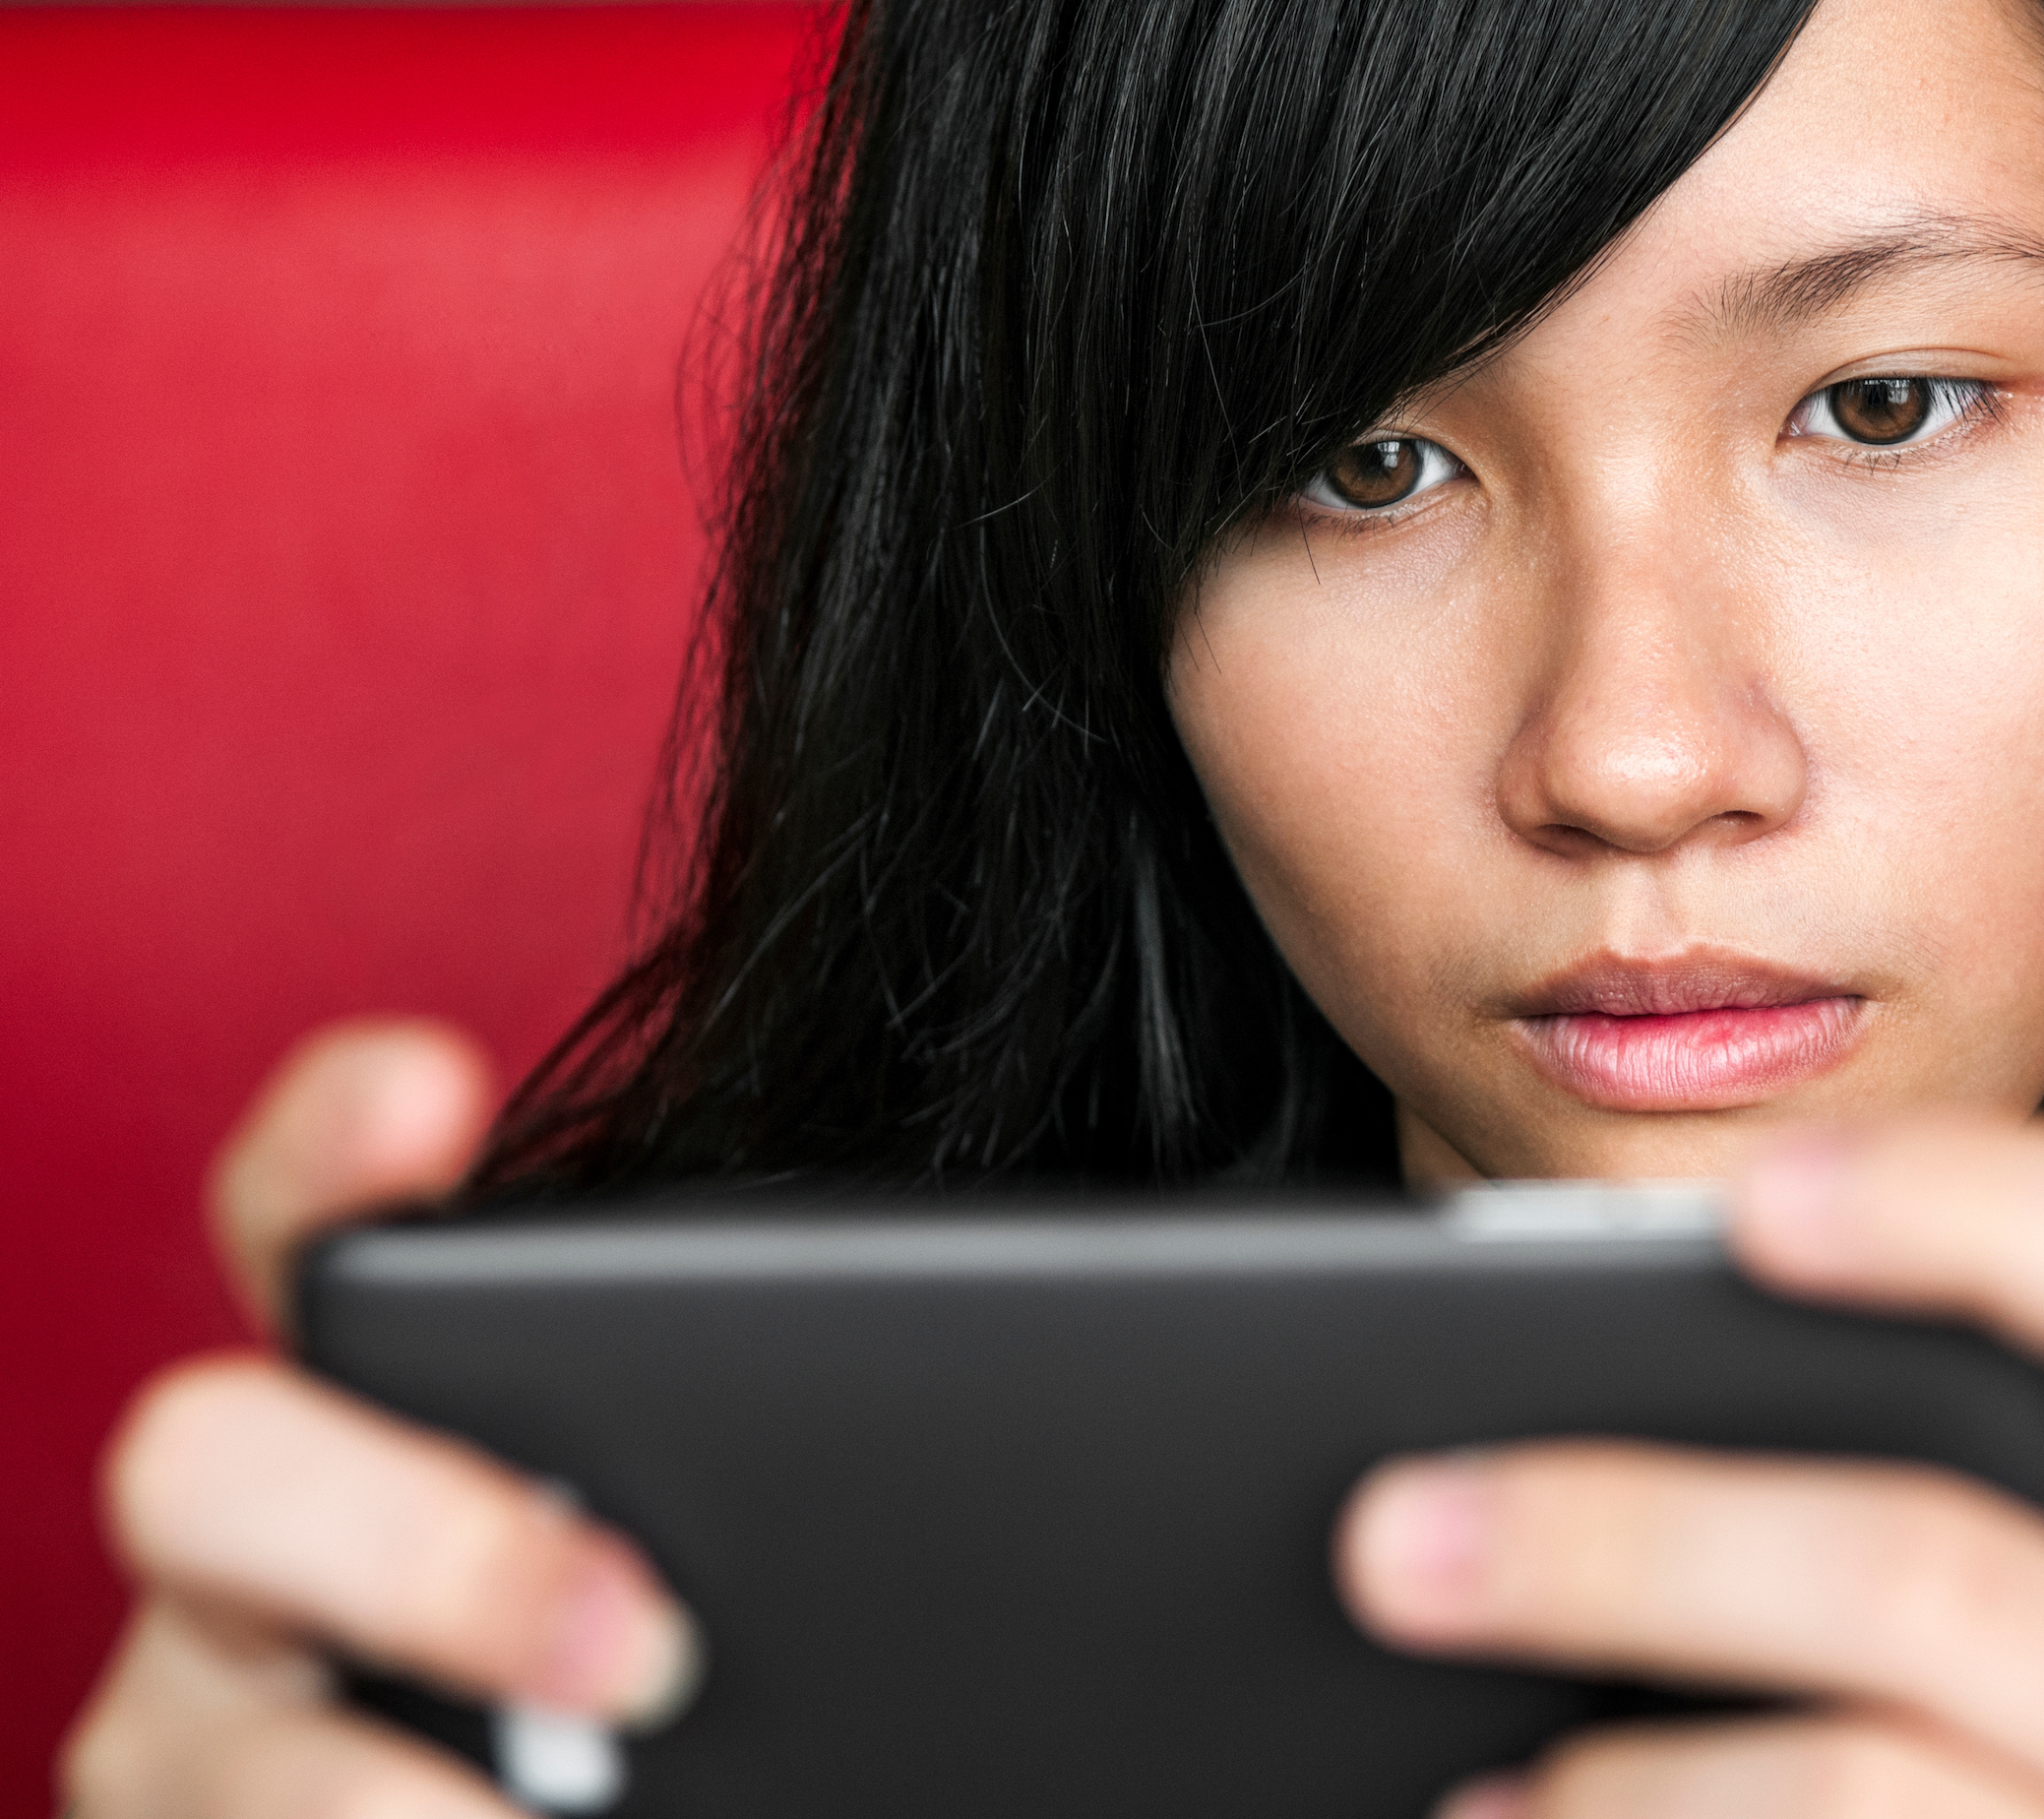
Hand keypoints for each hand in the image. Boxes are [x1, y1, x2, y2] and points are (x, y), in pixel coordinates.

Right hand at [60, 1022, 699, 1818]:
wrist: (613, 1789)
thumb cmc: (684, 1649)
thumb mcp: (722, 1513)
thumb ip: (777, 1427)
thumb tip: (1047, 1405)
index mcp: (378, 1395)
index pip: (307, 1212)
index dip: (338, 1142)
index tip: (429, 1090)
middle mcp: (247, 1541)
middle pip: (208, 1469)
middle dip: (424, 1550)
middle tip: (642, 1649)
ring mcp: (201, 1721)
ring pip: (234, 1753)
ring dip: (409, 1800)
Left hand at [1339, 1113, 2043, 1818]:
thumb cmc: (2042, 1776)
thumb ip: (1905, 1474)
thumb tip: (1555, 1420)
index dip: (1991, 1215)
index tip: (1755, 1200)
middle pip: (1956, 1578)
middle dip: (1646, 1542)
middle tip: (1398, 1535)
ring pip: (1883, 1780)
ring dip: (1623, 1777)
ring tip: (1475, 1784)